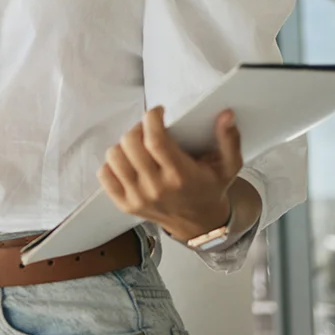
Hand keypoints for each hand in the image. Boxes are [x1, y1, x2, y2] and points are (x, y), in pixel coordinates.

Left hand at [98, 107, 241, 240]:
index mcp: (181, 176)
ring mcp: (138, 198)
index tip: (157, 112)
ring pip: (114, 157)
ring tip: (138, 145)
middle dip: (138, 128)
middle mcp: (156, 188)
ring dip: (123, 145)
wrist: (199, 223)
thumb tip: (226, 115)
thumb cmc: (210, 188)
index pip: (156, 141)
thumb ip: (229, 139)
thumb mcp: (229, 165)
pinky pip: (105, 175)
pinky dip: (112, 163)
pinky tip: (128, 161)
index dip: (152, 119)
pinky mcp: (125, 204)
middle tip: (148, 129)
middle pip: (131, 145)